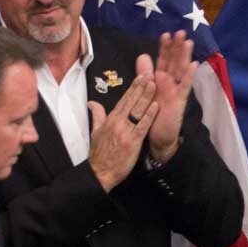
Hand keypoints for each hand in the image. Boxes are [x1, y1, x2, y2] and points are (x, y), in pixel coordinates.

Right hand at [86, 73, 156, 189]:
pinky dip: (149, 115)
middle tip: (150, 74)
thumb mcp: (96, 131)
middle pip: (131, 102)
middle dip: (141, 87)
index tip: (140, 77)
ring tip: (154, 84)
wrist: (100, 172)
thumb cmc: (99, 153)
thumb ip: (97, 115)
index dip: (133, 88)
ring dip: (146, 97)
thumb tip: (92, 103)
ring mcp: (126, 132)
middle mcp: (118, 123)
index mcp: (110, 120)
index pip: (123, 100)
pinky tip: (155, 106)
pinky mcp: (133, 142)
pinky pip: (142, 126)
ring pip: (137, 111)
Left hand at [145, 32, 195, 165]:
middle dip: (177, 47)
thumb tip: (143, 55)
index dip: (165, 48)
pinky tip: (194, 64)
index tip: (166, 34)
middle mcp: (170, 83)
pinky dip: (189, 75)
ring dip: (185, 56)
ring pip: (181, 70)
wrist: (158, 138)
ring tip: (188, 42)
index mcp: (160, 80)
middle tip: (181, 31)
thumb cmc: (152, 115)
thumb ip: (144, 74)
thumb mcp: (146, 91)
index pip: (163, 60)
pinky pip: (185, 86)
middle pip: (175, 61)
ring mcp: (176, 91)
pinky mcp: (179, 101)